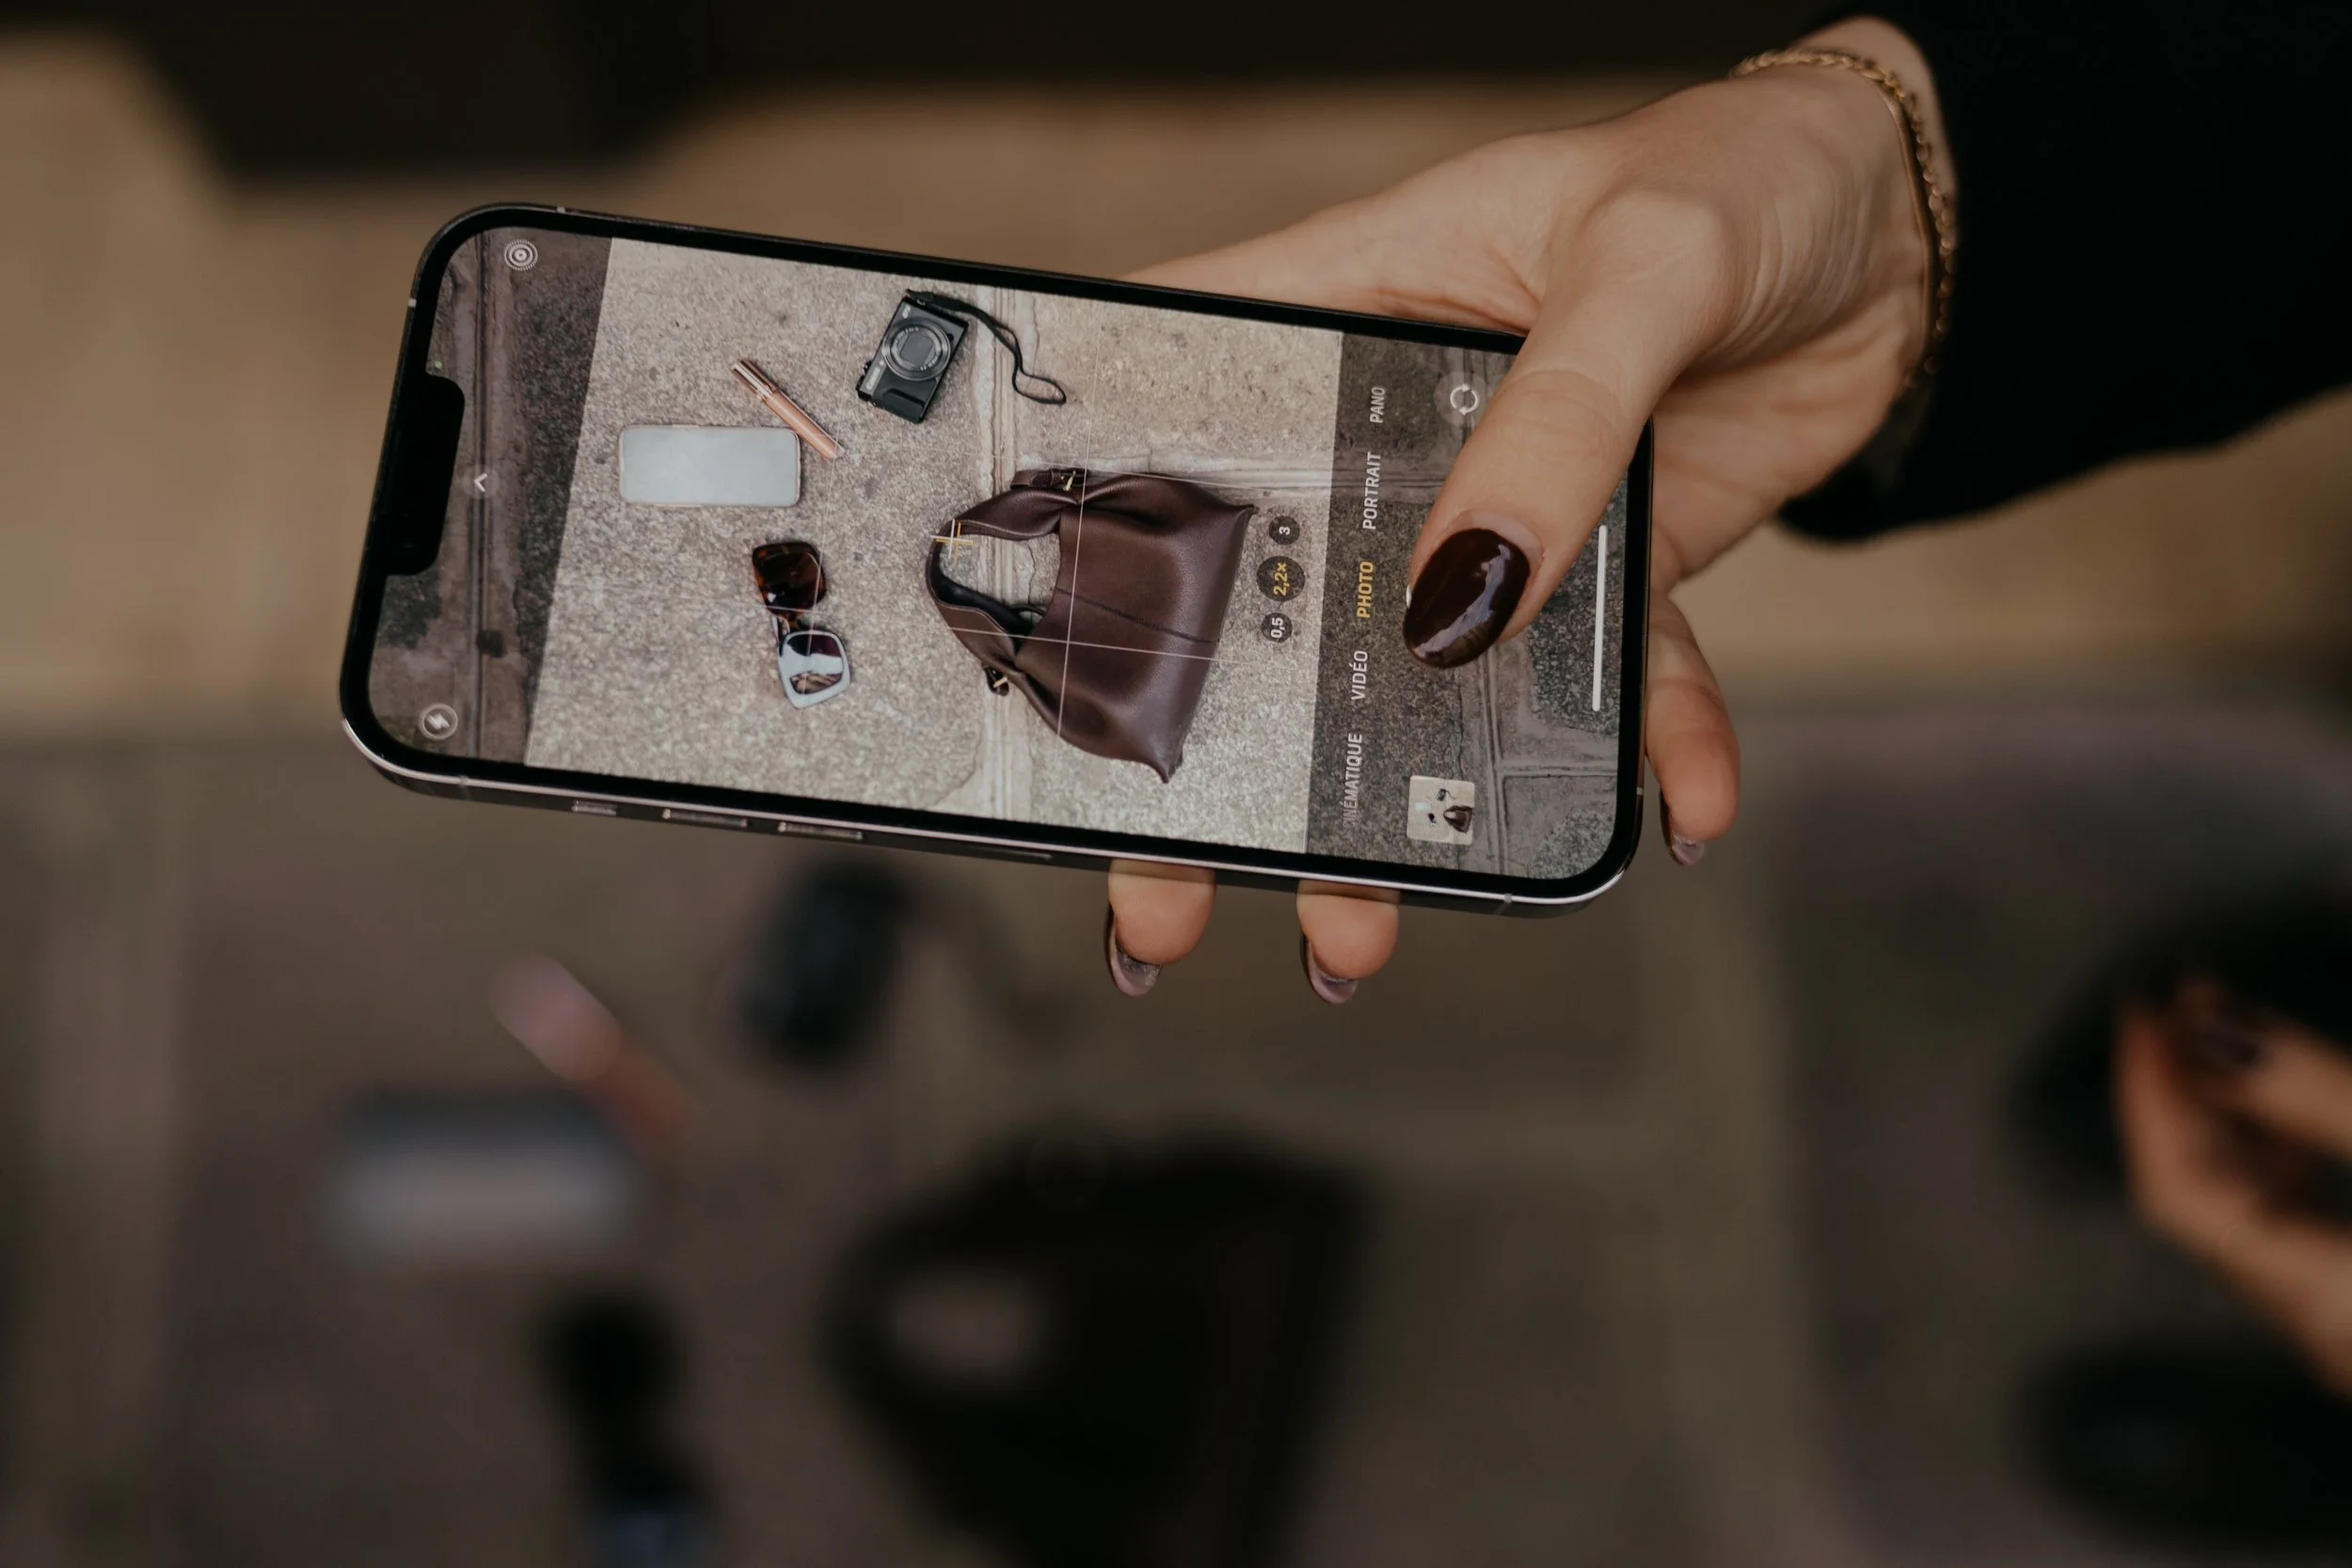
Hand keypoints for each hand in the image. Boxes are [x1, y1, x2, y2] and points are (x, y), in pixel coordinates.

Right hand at [1105, 19, 1951, 999]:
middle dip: (1214, 761)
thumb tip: (1457, 608)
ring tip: (1356, 929)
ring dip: (1395, 817)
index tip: (1026, 671)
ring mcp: (1487, 516)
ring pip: (1413, 686)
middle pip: (1262, 607)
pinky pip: (1605, 687)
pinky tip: (1676, 813)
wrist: (1898, 237)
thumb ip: (1555, 431)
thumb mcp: (1641, 271)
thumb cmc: (1743, 179)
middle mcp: (1386, 433)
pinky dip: (1645, 758)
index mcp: (1338, 314)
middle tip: (1169, 889)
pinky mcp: (1592, 573)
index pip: (1168, 418)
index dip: (1082, 535)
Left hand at [2119, 985, 2351, 1396]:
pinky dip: (2281, 1165)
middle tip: (2183, 998)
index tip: (2140, 1009)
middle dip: (2187, 1095)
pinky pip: (2297, 1233)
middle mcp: (2324, 1336)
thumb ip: (2318, 1096)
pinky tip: (2289, 1116)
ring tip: (2230, 1031)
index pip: (2178, 1190)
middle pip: (2207, 1203)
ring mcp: (2346, 1334)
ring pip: (2254, 1220)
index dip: (2150, 1092)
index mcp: (2321, 1301)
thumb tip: (2210, 1026)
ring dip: (2236, 1125)